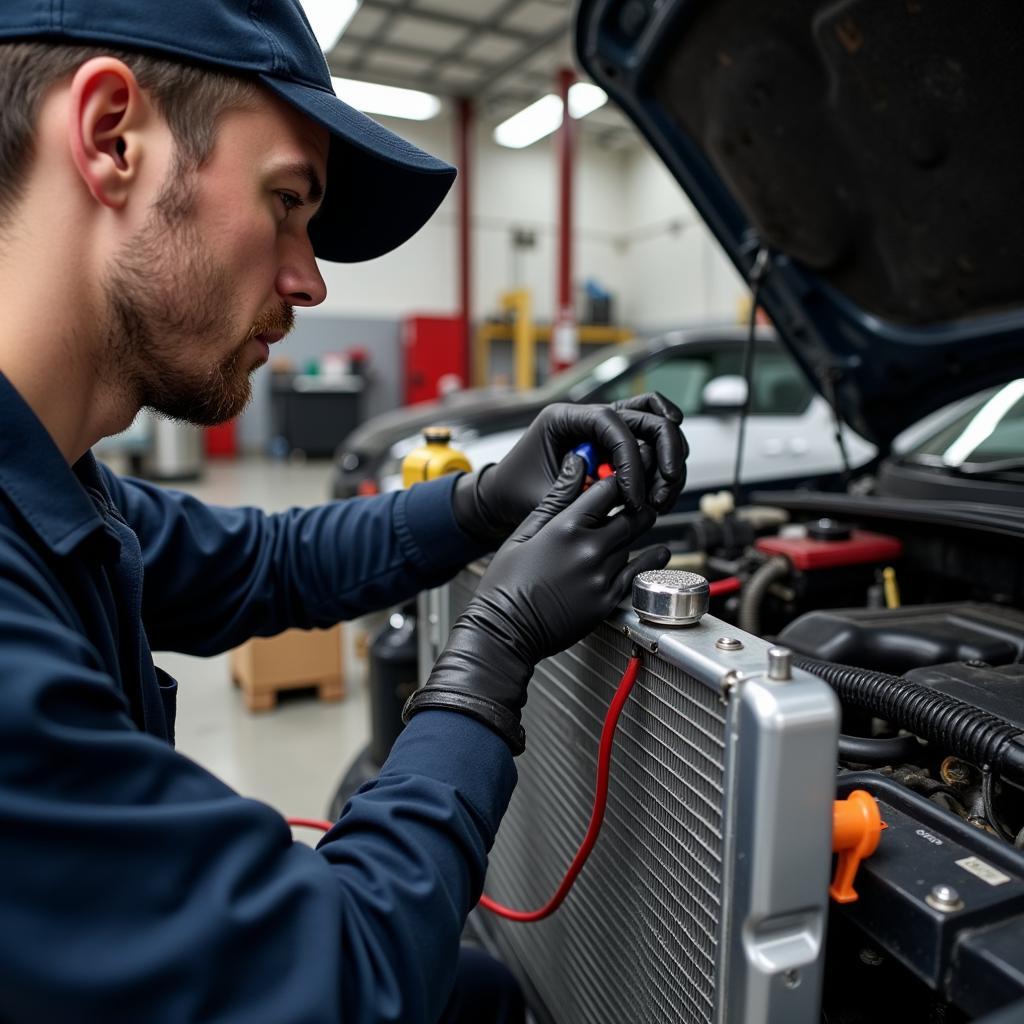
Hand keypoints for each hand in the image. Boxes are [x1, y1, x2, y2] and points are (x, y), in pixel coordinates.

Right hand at [405, 457, 669, 753]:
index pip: (608, 490)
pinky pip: (640, 573)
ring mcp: (602, 577)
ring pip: (636, 542)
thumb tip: (577, 464)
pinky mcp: (609, 601)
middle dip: (636, 504)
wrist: (505, 630)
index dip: (616, 481)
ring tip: (639, 523)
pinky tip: (657, 552)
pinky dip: (651, 560)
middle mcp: (589, 550)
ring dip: (638, 532)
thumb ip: (556, 497)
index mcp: (565, 528)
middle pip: (633, 514)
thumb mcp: (524, 532)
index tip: (617, 481)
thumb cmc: (506, 582)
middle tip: (636, 500)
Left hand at [452, 392, 686, 545]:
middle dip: (664, 452)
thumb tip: (617, 484)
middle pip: (645, 414)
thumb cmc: (516, 493)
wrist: (505, 497)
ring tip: (662, 498)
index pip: (610, 421)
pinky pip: (649, 443)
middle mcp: (587, 417)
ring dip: (669, 459)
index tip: (634, 495)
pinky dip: (663, 464)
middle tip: (664, 490)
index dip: (630, 458)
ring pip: (655, 424)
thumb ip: (576, 491)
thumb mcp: (541, 497)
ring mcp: (604, 429)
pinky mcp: (614, 446)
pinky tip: (662, 491)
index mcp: (562, 418)